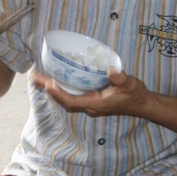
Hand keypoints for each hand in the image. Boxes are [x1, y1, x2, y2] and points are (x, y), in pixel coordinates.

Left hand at [28, 67, 147, 116]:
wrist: (141, 103)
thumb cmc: (135, 94)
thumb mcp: (129, 84)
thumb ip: (120, 78)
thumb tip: (111, 70)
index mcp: (96, 103)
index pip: (72, 100)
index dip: (59, 93)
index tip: (48, 84)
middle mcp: (90, 105)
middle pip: (65, 99)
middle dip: (50, 89)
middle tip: (35, 77)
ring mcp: (90, 103)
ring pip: (68, 97)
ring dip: (54, 88)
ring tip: (40, 77)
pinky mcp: (92, 99)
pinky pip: (74, 94)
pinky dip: (63, 87)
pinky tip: (57, 78)